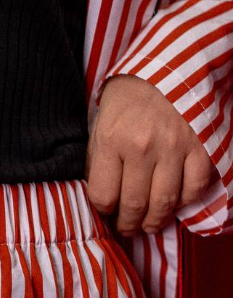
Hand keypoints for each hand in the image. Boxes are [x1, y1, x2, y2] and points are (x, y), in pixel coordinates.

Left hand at [86, 75, 214, 235]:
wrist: (165, 69)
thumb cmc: (127, 99)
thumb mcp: (100, 124)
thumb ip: (99, 159)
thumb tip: (100, 196)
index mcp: (111, 140)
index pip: (103, 195)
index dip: (103, 210)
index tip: (106, 212)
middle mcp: (142, 147)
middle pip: (134, 205)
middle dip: (128, 224)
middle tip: (127, 228)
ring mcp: (174, 149)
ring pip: (165, 203)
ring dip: (155, 221)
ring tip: (149, 225)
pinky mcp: (200, 147)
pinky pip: (194, 187)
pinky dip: (185, 202)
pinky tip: (175, 203)